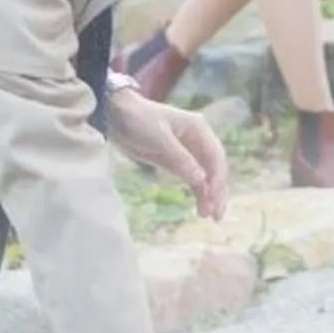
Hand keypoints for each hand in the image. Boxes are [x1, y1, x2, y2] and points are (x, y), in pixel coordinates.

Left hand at [107, 87, 230, 222]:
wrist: (116, 115)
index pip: (215, 156)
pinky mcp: (176, 161)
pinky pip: (192, 178)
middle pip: (214, 168)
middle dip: (217, 191)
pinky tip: (199, 207)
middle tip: (217, 215)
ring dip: (209, 195)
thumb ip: (180, 159)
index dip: (217, 179)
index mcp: (199, 129)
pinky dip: (197, 192)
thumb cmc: (138, 120)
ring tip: (209, 217)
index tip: (214, 199)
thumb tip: (201, 180)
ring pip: (206, 175)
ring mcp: (188, 151)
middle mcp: (198, 140)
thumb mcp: (159, 138)